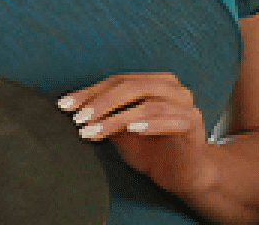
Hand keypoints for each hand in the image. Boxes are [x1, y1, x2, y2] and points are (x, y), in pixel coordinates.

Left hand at [61, 72, 217, 191]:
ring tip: (94, 131)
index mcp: (155, 82)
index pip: (117, 81)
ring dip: (117, 118)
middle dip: (100, 102)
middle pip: (132, 86)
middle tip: (78, 118)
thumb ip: (105, 118)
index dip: (89, 92)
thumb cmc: (153, 152)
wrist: (184, 177)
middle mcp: (172, 88)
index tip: (65, 105)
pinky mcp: (193, 124)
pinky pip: (170, 120)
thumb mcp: (122, 133)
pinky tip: (131, 130)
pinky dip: (149, 124)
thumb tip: (73, 110)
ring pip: (147, 104)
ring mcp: (185, 104)